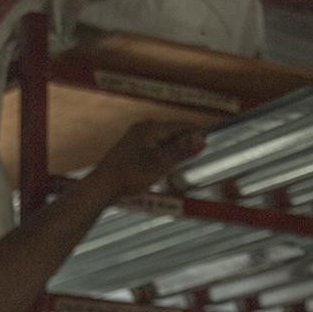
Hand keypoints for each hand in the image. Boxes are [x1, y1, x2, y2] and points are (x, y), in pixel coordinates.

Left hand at [89, 120, 205, 199]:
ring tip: (186, 161)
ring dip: (176, 148)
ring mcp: (136, 137)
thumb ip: (181, 150)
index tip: (209, 141)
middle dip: (186, 141)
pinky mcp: (131, 148)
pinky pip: (155, 146)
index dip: (196, 132)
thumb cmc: (130, 175)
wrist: (103, 186)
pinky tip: (167, 164)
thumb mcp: (160, 164)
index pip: (181, 125)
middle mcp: (143, 128)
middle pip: (172, 131)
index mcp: (151, 128)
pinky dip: (164, 153)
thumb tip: (201, 138)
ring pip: (163, 139)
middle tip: (200, 153)